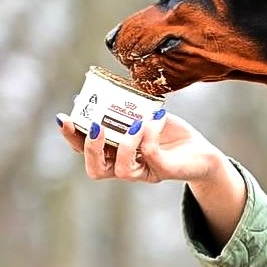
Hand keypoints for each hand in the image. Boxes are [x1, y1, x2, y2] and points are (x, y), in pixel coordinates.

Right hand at [56, 107, 246, 247]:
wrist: (202, 151)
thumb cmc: (170, 133)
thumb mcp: (143, 116)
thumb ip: (122, 109)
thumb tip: (96, 94)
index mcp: (115, 155)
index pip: (85, 152)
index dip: (72, 138)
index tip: (63, 117)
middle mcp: (127, 168)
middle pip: (96, 170)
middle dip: (89, 148)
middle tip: (94, 126)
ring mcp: (146, 172)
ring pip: (122, 171)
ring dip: (124, 144)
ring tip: (133, 123)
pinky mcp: (164, 171)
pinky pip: (150, 154)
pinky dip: (149, 134)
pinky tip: (155, 117)